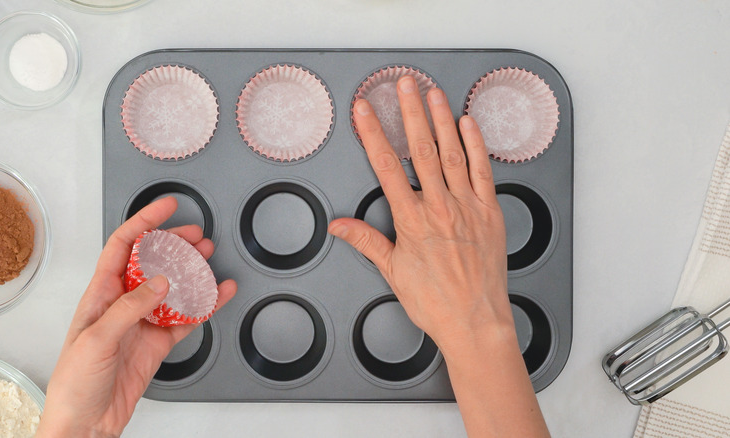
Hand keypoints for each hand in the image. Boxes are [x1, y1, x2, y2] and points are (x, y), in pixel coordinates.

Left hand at [37, 197, 236, 437]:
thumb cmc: (74, 383)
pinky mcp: (157, 343)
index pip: (123, 247)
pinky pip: (186, 318)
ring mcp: (142, 323)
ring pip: (173, 288)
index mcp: (100, 294)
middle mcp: (122, 303)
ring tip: (209, 259)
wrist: (85, 423)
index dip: (144, 223)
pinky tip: (217, 295)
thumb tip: (159, 282)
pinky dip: (205, 306)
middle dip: (175, 244)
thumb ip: (129, 308)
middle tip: (197, 235)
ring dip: (192, 272)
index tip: (165, 208)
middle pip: (152, 263)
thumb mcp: (96, 339)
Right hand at [329, 76, 508, 349]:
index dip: (373, 134)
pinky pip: (482, 170)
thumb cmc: (436, 302)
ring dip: (442, 120)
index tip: (365, 111)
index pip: (387, 167)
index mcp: (412, 220)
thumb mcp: (392, 272)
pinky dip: (475, 145)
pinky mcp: (490, 212)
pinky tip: (468, 125)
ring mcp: (467, 206)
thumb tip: (339, 226)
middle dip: (410, 113)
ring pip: (452, 153)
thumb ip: (366, 241)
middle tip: (404, 85)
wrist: (475, 321)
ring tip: (433, 94)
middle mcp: (440, 207)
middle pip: (421, 150)